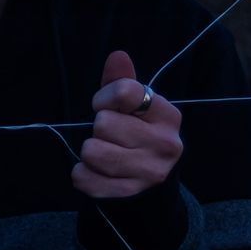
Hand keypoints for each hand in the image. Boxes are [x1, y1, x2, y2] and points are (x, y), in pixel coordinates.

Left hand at [72, 50, 182, 198]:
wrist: (151, 181)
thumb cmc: (137, 133)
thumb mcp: (134, 105)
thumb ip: (122, 80)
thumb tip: (118, 56)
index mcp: (168, 115)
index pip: (124, 91)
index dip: (105, 97)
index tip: (107, 107)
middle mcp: (166, 144)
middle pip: (103, 123)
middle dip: (98, 128)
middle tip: (111, 136)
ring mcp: (150, 171)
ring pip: (91, 151)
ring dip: (89, 152)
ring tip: (104, 153)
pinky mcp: (129, 194)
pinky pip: (84, 178)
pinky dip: (82, 174)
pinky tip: (98, 172)